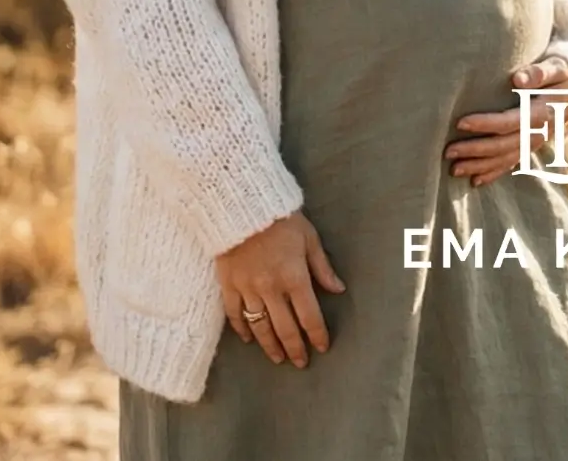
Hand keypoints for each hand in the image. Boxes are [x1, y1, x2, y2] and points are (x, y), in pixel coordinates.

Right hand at [215, 210, 344, 367]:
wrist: (241, 204)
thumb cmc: (281, 219)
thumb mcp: (310, 238)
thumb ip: (323, 267)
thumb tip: (338, 289)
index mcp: (294, 277)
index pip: (309, 316)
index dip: (317, 335)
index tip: (322, 347)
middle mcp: (271, 289)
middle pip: (285, 328)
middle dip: (295, 348)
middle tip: (300, 362)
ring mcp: (247, 288)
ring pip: (260, 326)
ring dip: (270, 346)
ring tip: (278, 358)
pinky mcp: (228, 284)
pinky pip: (235, 314)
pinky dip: (242, 329)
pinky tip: (248, 339)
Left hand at [443, 55, 567, 187]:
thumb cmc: (562, 71)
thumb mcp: (557, 66)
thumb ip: (540, 72)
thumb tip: (518, 80)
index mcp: (546, 111)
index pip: (513, 120)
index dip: (487, 123)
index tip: (460, 123)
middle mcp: (543, 131)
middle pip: (506, 144)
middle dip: (477, 150)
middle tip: (448, 152)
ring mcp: (539, 141)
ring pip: (508, 158)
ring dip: (481, 166)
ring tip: (454, 170)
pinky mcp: (534, 145)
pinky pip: (514, 163)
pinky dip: (495, 172)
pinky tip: (475, 180)